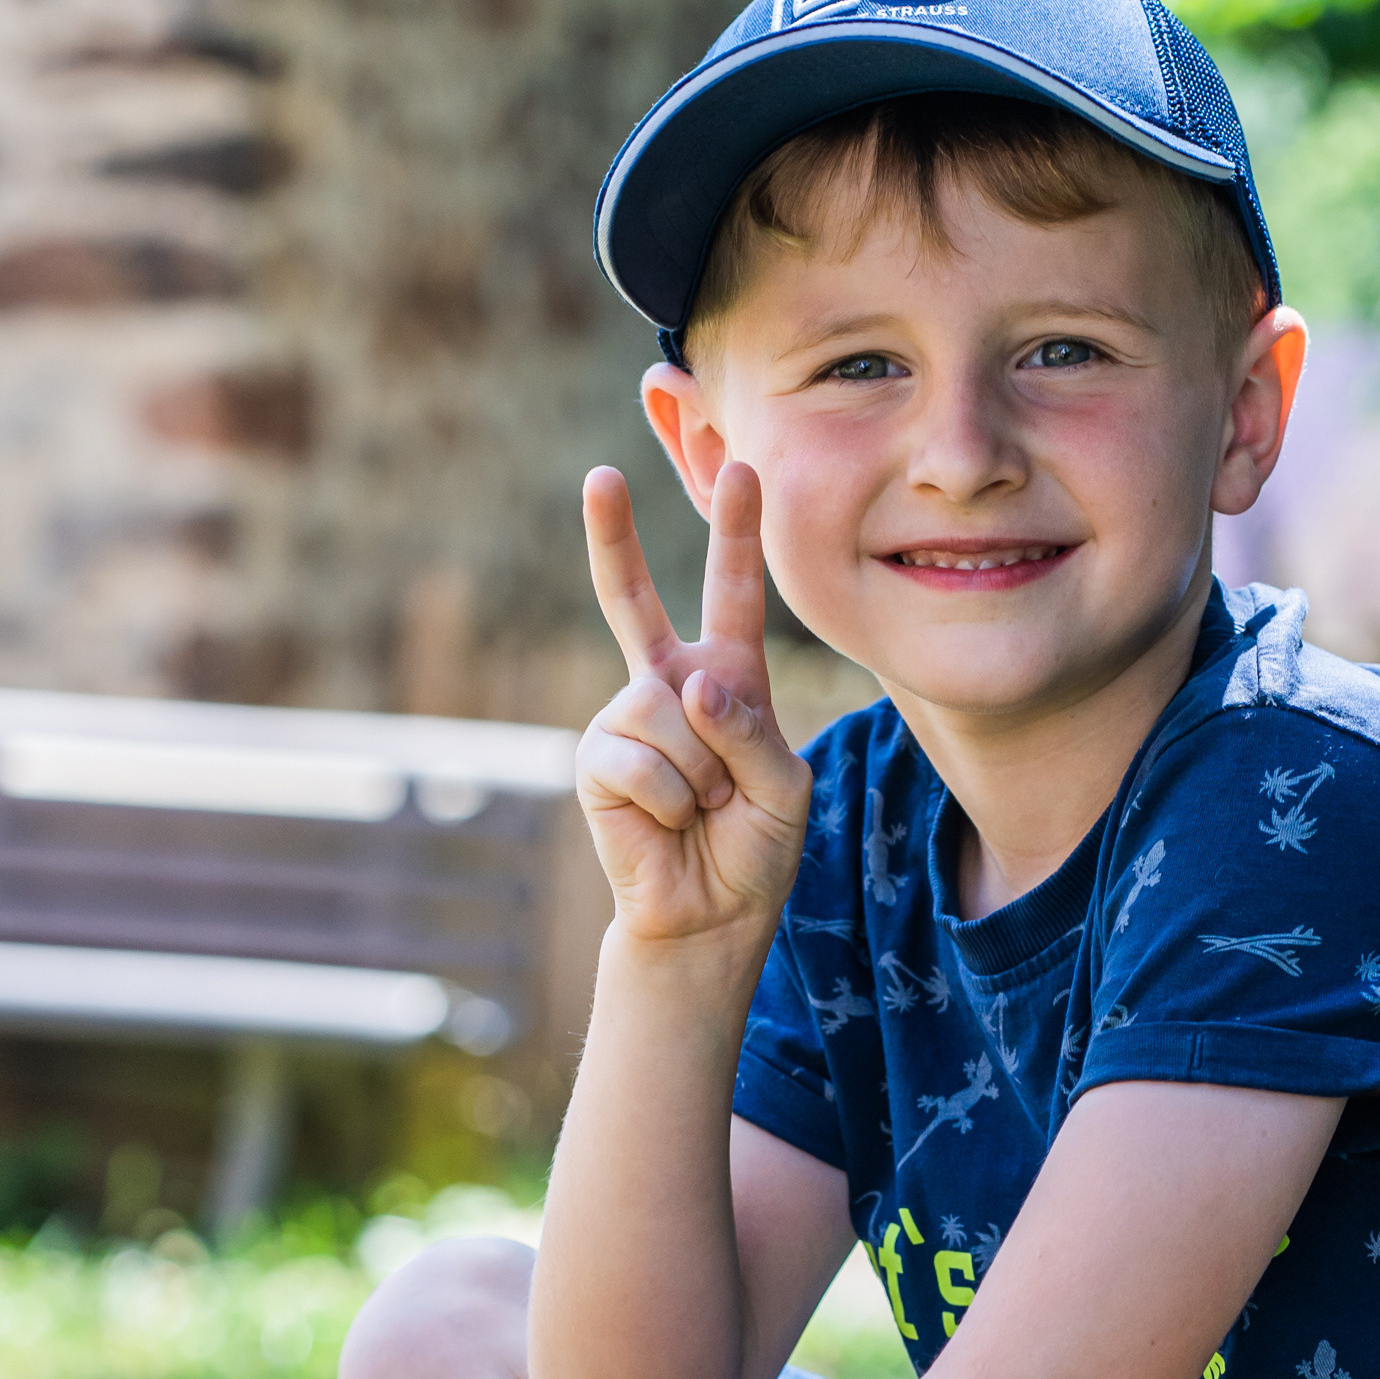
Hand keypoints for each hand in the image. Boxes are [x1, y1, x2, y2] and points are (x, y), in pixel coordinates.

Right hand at [578, 461, 810, 946]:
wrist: (710, 911)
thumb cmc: (754, 844)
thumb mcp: (784, 784)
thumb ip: (751, 731)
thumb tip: (688, 687)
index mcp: (728, 674)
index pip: (733, 592)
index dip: (736, 532)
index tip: (742, 466)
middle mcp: (669, 683)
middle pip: (630, 600)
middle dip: (611, 536)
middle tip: (598, 475)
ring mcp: (625, 718)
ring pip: (668, 715)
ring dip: (702, 775)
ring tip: (704, 807)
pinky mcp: (595, 760)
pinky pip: (641, 763)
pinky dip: (671, 803)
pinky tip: (670, 823)